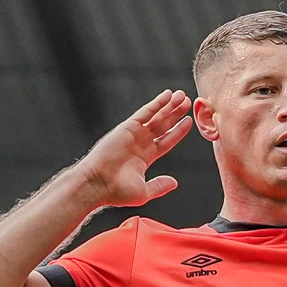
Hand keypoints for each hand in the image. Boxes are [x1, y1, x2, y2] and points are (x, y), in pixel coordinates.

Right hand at [71, 90, 191, 209]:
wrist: (97, 184)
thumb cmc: (117, 192)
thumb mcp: (144, 191)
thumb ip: (159, 186)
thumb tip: (174, 183)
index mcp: (145, 157)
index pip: (166, 140)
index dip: (178, 131)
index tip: (188, 121)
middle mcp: (140, 143)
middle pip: (163, 125)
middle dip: (175, 114)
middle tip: (187, 102)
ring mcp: (134, 134)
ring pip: (156, 116)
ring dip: (169, 106)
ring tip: (182, 95)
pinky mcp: (127, 128)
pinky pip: (145, 112)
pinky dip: (156, 103)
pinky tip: (167, 95)